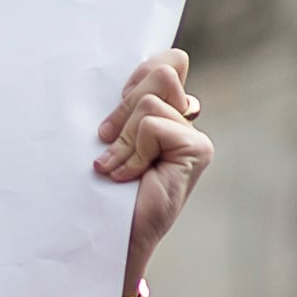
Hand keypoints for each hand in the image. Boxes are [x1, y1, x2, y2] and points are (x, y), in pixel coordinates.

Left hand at [94, 49, 209, 295]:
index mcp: (165, 110)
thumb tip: (126, 79)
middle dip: (124, 107)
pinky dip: (134, 151)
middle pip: (162, 71)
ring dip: (125, 136)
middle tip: (107, 141)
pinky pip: (153, 125)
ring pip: (152, 100)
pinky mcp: (198, 150)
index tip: (114, 116)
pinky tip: (129, 177)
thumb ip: (122, 105)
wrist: (106, 235)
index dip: (137, 77)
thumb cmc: (99, 189)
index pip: (167, 61)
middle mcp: (185, 120)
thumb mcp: (106, 136)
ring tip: (116, 166)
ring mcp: (194, 136)